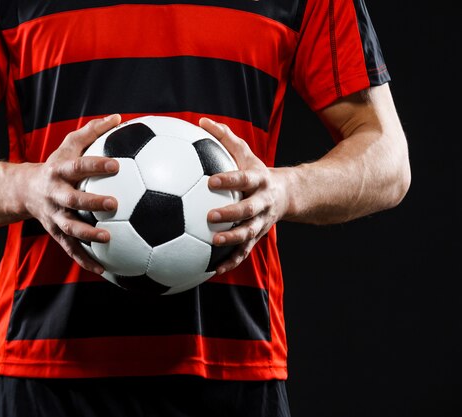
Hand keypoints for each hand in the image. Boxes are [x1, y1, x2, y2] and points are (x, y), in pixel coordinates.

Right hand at [26, 114, 121, 272]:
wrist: (24, 191)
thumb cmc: (56, 166)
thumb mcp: (68, 145)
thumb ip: (92, 131)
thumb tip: (118, 117)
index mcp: (59, 172)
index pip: (78, 166)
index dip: (96, 165)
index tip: (116, 164)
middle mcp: (55, 195)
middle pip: (72, 199)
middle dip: (91, 202)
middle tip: (114, 203)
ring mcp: (54, 216)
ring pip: (69, 228)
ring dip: (87, 234)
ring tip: (107, 238)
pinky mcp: (56, 233)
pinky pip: (70, 249)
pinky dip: (85, 260)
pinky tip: (103, 270)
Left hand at [198, 117, 288, 274]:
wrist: (287, 195)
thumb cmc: (256, 172)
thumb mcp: (245, 154)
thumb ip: (225, 138)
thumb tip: (201, 121)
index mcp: (259, 181)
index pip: (244, 179)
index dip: (229, 180)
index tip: (211, 181)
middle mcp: (263, 202)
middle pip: (249, 210)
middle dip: (231, 214)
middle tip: (211, 216)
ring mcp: (261, 222)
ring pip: (249, 233)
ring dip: (233, 240)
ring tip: (214, 243)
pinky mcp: (257, 237)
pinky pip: (245, 252)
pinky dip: (231, 261)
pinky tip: (214, 270)